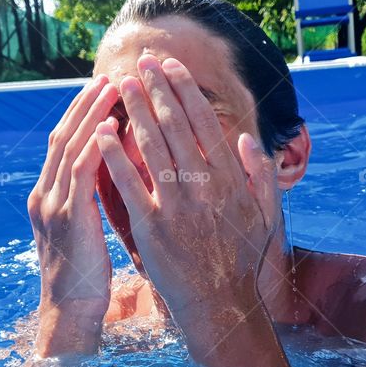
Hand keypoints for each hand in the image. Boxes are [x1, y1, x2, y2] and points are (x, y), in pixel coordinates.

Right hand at [28, 75, 119, 354]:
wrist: (69, 314)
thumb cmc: (85, 279)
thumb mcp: (83, 232)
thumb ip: (88, 201)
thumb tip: (110, 173)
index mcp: (47, 196)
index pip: (63, 143)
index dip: (82, 114)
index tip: (104, 90)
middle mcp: (44, 195)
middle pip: (63, 136)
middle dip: (86, 104)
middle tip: (110, 76)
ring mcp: (52, 205)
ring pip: (71, 147)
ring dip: (92, 115)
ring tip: (114, 89)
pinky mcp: (68, 218)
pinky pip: (80, 173)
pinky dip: (95, 147)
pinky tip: (110, 127)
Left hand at [95, 56, 301, 366]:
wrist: (219, 304)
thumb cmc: (240, 260)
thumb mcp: (264, 215)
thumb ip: (260, 175)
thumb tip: (246, 141)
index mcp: (230, 179)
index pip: (204, 122)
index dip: (184, 90)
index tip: (170, 67)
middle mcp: (204, 186)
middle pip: (175, 126)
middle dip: (157, 89)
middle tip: (140, 62)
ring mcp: (177, 205)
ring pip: (152, 146)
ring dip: (135, 111)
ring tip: (121, 85)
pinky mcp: (151, 226)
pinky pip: (129, 183)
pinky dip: (115, 155)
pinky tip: (102, 131)